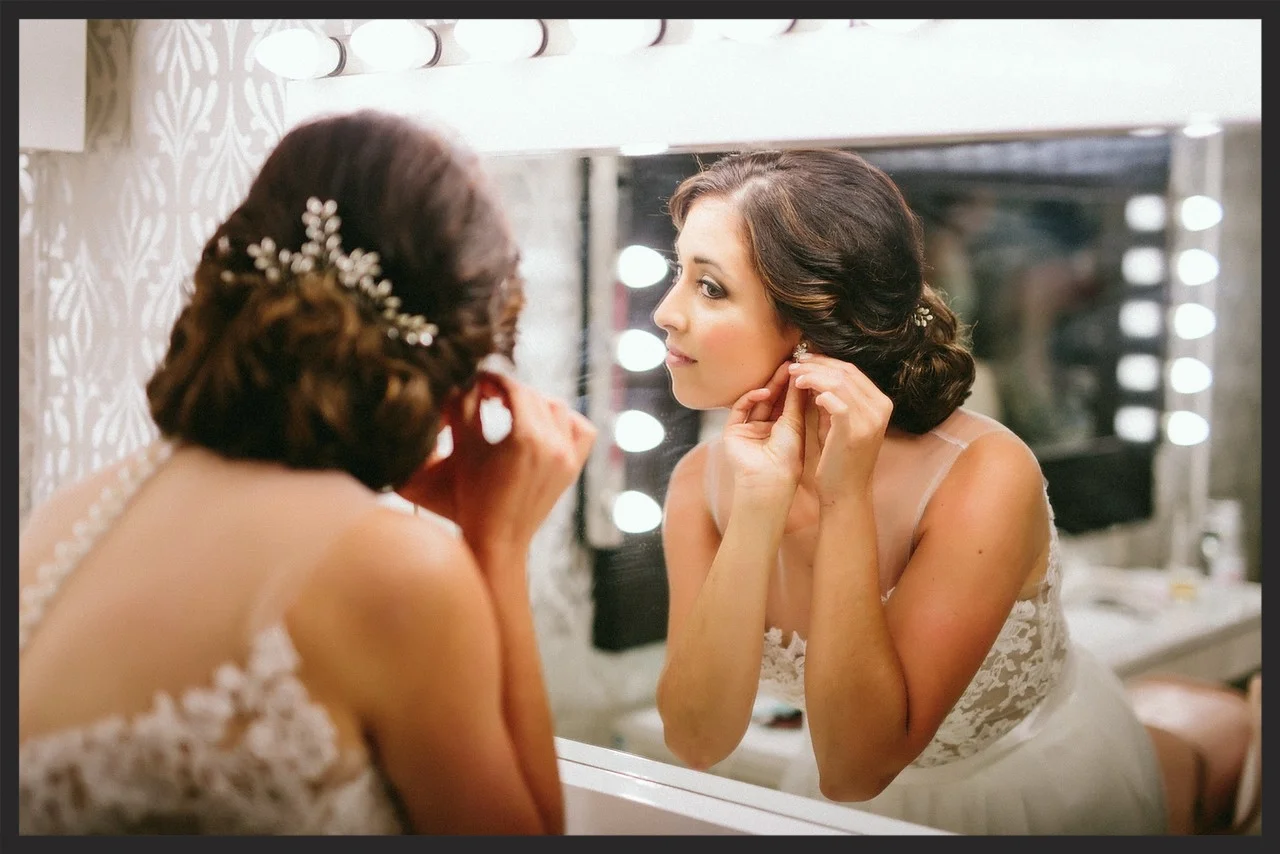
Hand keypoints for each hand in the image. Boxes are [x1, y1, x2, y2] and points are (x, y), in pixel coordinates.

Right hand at [398, 373, 595, 558]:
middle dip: (511, 391)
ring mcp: (567, 458)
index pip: (514, 390)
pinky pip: (582, 431)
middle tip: (489, 394)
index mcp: (526, 438)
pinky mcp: (572, 468)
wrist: (497, 538)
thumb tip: (469, 378)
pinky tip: (543, 425)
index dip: (495, 380)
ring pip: (559, 409)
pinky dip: (567, 422)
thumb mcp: (464, 448)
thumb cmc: (472, 495)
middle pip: (535, 397)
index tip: (479, 379)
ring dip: (536, 402)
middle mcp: (554, 445)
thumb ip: (464, 406)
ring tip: (513, 409)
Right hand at [721, 360, 805, 497]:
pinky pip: (740, 409)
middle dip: (782, 382)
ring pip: (757, 401)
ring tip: (783, 371)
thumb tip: (802, 377)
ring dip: (770, 386)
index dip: (794, 387)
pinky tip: (764, 392)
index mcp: (781, 431)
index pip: (786, 403)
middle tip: (792, 363)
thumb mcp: (795, 424)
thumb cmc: (788, 458)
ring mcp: (748, 429)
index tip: (805, 370)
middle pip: (772, 399)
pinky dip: (751, 398)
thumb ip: (795, 401)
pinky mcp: (733, 431)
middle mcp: (764, 429)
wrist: (770, 479)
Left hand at [787, 354, 891, 501]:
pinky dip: (818, 390)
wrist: (846, 491)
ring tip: (793, 375)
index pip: (852, 371)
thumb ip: (833, 398)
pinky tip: (802, 389)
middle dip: (816, 364)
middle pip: (845, 372)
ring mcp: (870, 419)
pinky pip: (835, 401)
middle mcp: (880, 408)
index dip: (826, 361)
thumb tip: (815, 373)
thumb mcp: (840, 422)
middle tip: (794, 363)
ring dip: (812, 375)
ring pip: (839, 382)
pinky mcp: (854, 431)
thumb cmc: (840, 457)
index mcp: (881, 403)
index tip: (804, 358)